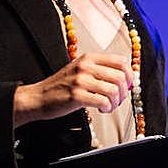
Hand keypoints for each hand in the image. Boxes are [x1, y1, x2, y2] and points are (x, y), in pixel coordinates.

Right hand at [13, 53, 133, 127]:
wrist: (38, 97)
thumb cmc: (61, 86)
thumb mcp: (81, 70)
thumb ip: (101, 70)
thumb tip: (126, 78)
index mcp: (89, 58)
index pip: (121, 61)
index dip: (130, 74)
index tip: (128, 85)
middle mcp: (86, 66)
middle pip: (120, 77)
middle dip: (124, 91)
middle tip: (119, 100)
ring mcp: (80, 80)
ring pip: (113, 90)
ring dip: (115, 102)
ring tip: (109, 106)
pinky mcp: (76, 96)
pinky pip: (102, 101)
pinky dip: (107, 108)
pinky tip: (102, 110)